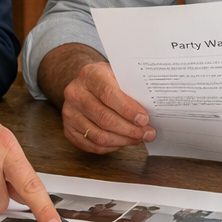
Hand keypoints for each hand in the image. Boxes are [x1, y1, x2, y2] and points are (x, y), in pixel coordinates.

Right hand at [39, 43, 154, 154]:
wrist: (84, 83)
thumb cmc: (107, 79)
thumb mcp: (118, 74)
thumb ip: (132, 88)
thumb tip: (153, 108)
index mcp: (90, 74)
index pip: (109, 94)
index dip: (128, 110)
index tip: (144, 119)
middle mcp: (75, 93)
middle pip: (104, 118)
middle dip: (130, 129)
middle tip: (147, 133)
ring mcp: (69, 112)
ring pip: (98, 135)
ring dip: (122, 140)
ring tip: (137, 139)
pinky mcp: (68, 129)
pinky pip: (91, 145)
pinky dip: (110, 147)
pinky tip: (122, 142)